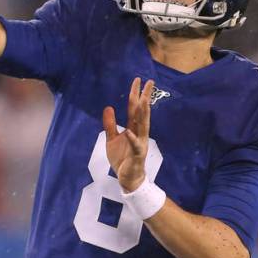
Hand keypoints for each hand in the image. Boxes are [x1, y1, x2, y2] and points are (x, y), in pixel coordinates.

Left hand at [102, 77, 153, 192]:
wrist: (127, 178)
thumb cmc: (122, 158)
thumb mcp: (111, 139)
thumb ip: (110, 124)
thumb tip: (108, 107)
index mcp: (133, 127)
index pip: (134, 108)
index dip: (135, 94)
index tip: (137, 80)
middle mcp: (139, 132)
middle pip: (142, 112)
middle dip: (145, 97)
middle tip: (149, 82)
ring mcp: (140, 142)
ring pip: (143, 125)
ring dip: (144, 113)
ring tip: (144, 100)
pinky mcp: (137, 154)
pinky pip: (135, 145)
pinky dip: (133, 138)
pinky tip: (130, 131)